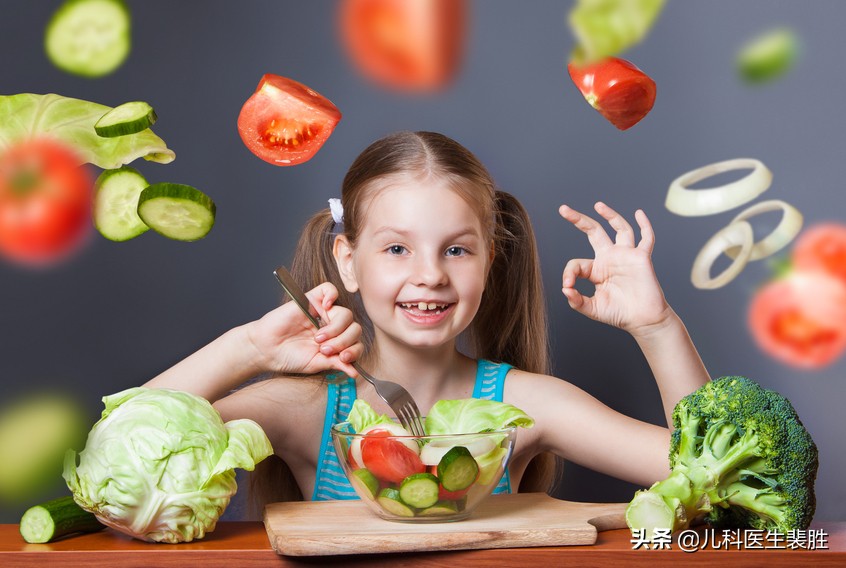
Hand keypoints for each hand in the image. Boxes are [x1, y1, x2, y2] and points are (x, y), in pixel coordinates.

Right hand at [245, 282, 362, 376]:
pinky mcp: (311, 300)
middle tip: (324, 349)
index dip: (354, 350)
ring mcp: (323, 312)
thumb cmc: (290, 357)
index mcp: (336, 341)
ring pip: (346, 314)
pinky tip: (325, 308)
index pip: (356, 342)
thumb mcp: (317, 364)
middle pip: (354, 328)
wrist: (267, 350)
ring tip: (318, 338)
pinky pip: (329, 289)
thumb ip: (336, 364)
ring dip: (336, 328)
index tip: (342, 358)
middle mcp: (333, 326)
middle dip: (343, 341)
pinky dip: (332, 296)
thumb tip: (355, 372)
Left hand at [559, 202, 671, 334]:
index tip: (568, 285)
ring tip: (598, 205)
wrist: (643, 320)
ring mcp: (626, 256)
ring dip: (610, 215)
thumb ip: (576, 301)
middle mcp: (610, 258)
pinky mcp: (641, 258)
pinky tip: (639, 213)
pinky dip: (644, 225)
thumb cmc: (619, 314)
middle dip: (579, 220)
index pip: (577, 263)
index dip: (569, 273)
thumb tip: (565, 289)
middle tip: (563, 209)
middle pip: (594, 232)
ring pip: (619, 228)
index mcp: (596, 270)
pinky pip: (646, 238)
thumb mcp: (592, 309)